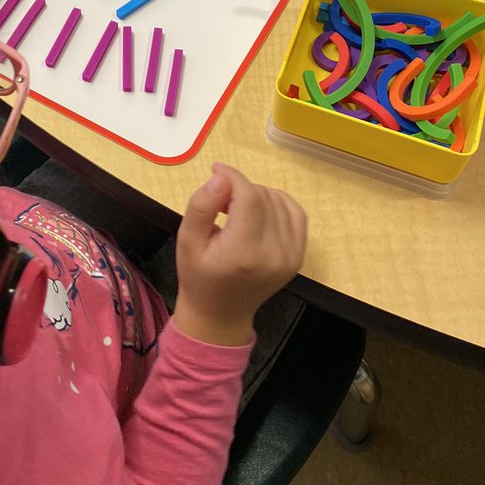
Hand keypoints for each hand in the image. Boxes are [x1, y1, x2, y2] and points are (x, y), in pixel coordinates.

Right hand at [172, 164, 306, 347]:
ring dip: (257, 195)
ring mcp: (291, 256)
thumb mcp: (187, 240)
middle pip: (263, 196)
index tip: (215, 171)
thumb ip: (202, 206)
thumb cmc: (198, 275)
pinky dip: (277, 203)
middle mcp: (274, 254)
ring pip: (278, 201)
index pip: (249, 197)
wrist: (220, 313)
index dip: (233, 177)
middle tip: (219, 201)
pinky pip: (295, 213)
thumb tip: (220, 177)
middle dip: (240, 188)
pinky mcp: (298, 256)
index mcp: (243, 252)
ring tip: (236, 209)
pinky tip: (259, 210)